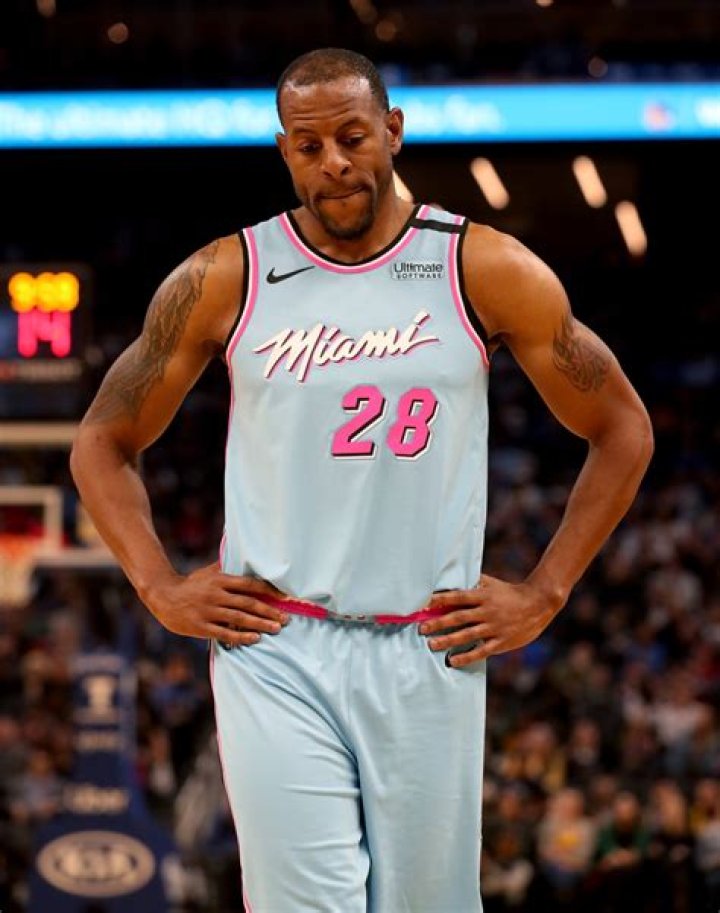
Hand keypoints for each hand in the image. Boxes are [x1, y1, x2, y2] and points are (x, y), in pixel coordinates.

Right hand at [141, 561, 289, 646]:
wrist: (162, 596)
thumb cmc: (190, 584)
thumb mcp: (207, 572)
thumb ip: (226, 568)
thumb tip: (245, 558)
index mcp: (220, 580)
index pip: (250, 584)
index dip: (269, 591)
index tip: (285, 597)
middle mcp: (216, 594)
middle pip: (248, 603)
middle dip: (270, 611)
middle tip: (286, 619)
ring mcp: (208, 611)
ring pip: (239, 618)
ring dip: (260, 624)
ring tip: (277, 629)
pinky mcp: (201, 626)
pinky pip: (225, 633)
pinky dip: (241, 637)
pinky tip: (255, 639)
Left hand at [418, 574, 555, 666]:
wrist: (539, 603)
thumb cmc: (511, 592)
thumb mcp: (492, 584)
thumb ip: (473, 583)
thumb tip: (453, 578)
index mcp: (483, 595)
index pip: (457, 597)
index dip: (440, 600)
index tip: (424, 605)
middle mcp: (487, 611)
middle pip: (458, 617)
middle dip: (438, 623)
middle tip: (421, 628)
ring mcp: (494, 627)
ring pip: (467, 635)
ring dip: (448, 640)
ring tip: (431, 645)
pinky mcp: (502, 641)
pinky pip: (482, 650)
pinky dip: (467, 656)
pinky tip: (453, 660)